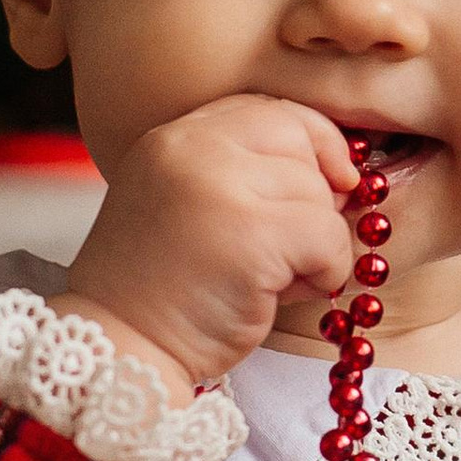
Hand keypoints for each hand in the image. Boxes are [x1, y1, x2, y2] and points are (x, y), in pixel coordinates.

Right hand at [52, 95, 359, 394]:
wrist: (122, 353)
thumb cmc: (158, 293)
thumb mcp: (184, 206)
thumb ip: (240, 174)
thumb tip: (338, 170)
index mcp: (172, 137)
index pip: (265, 107)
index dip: (308, 139)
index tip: (329, 178)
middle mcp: (192, 148)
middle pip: (298, 139)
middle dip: (316, 192)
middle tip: (297, 241)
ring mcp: (220, 188)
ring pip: (319, 193)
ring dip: (316, 243)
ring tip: (272, 277)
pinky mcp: (252, 235)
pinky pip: (329, 237)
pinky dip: (326, 270)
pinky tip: (285, 294)